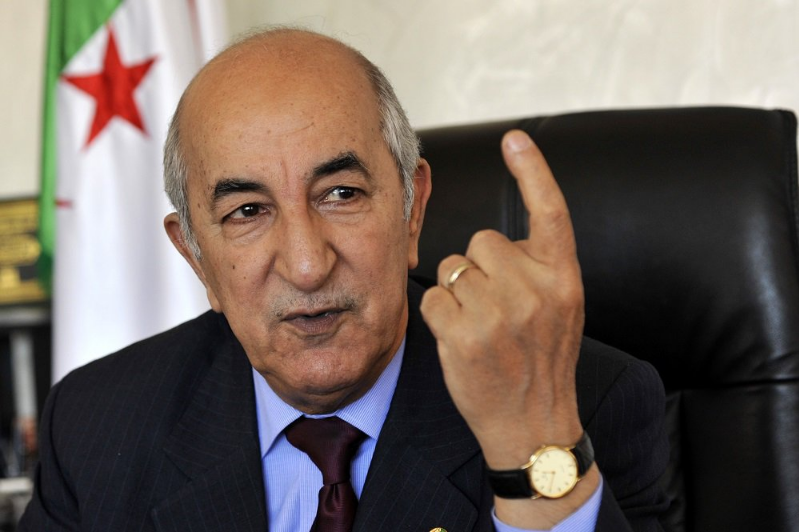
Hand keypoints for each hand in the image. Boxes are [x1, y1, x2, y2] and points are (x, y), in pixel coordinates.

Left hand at [420, 129, 584, 468]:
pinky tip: (461, 339)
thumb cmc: (542, 363)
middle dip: (480, 266)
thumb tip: (497, 241)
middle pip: (482, 240)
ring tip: (482, 328)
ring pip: (454, 268)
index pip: (551, 211)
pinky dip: (439, 314)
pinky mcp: (464, 334)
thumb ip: (540, 270)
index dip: (533, 170)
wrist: (534, 426)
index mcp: (564, 279)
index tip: (514, 138)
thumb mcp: (562, 310)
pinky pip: (433, 295)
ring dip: (459, 292)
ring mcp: (500, 313)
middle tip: (494, 306)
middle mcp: (536, 290)